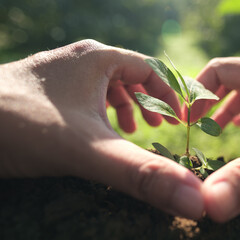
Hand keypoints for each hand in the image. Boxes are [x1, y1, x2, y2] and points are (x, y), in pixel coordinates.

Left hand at [0, 40, 202, 218]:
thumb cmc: (17, 125)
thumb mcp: (87, 151)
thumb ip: (140, 174)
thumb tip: (194, 199)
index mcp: (97, 58)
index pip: (151, 69)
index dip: (171, 96)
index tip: (181, 122)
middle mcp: (78, 60)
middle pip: (129, 74)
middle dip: (149, 101)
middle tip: (159, 126)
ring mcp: (58, 74)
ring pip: (106, 83)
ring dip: (125, 104)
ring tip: (132, 128)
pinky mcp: (44, 91)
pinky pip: (84, 94)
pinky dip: (99, 110)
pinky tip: (96, 130)